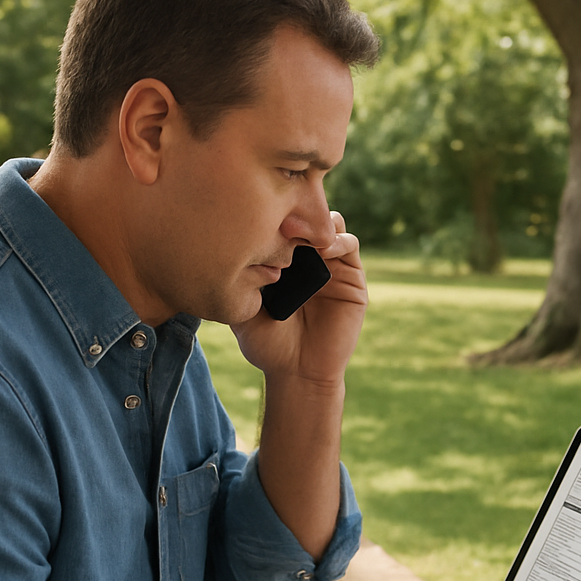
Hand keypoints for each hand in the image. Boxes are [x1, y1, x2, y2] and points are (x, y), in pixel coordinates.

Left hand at [232, 211, 367, 386]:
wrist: (297, 372)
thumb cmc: (267, 344)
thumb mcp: (242, 306)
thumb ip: (240, 276)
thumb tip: (229, 239)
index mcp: (282, 259)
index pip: (281, 220)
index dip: (272, 210)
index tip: (256, 213)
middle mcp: (307, 258)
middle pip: (306, 214)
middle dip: (295, 208)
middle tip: (279, 216)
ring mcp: (331, 266)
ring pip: (330, 223)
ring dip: (317, 221)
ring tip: (298, 232)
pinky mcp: (352, 279)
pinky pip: (349, 244)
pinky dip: (337, 239)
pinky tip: (320, 250)